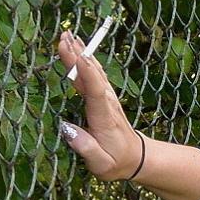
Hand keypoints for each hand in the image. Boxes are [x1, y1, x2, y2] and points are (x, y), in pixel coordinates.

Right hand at [54, 30, 144, 180]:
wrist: (136, 158)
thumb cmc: (116, 162)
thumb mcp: (101, 165)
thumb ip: (86, 148)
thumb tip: (67, 129)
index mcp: (104, 118)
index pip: (95, 92)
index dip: (86, 73)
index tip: (77, 56)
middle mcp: (107, 103)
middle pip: (92, 76)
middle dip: (78, 56)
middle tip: (64, 37)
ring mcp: (107, 97)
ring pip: (93, 71)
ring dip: (81, 52)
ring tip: (67, 34)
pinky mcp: (104, 95)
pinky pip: (94, 73)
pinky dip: (85, 58)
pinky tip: (78, 46)